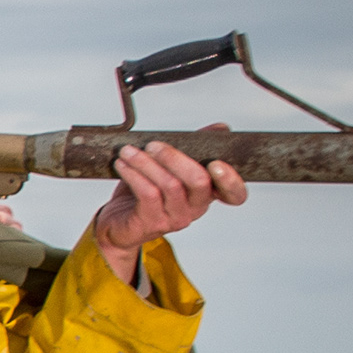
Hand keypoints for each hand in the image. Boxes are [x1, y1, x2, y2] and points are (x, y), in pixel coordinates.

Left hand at [88, 128, 245, 276]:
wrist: (118, 223)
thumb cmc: (146, 194)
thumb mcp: (172, 168)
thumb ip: (195, 148)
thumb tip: (220, 128)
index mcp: (207, 194)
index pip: (234, 194)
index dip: (231, 180)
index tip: (216, 163)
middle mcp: (196, 208)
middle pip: (199, 181)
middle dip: (175, 157)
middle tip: (152, 145)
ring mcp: (176, 218)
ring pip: (170, 185)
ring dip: (146, 163)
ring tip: (128, 151)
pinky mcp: (153, 223)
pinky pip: (147, 194)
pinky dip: (134, 174)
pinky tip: (123, 165)